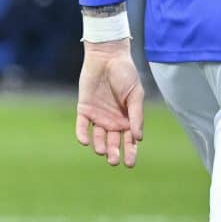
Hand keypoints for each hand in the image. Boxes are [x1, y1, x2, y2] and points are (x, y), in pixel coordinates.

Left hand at [75, 39, 144, 168]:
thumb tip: (138, 138)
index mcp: (127, 120)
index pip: (129, 141)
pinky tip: (85, 142)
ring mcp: (98, 116)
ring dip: (100, 146)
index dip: (130, 153)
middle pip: (113, 143)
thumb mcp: (136, 95)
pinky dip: (82, 134)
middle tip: (114, 161)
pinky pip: (82, 126)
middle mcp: (113, 121)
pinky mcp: (84, 109)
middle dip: (114, 153)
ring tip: (102, 151)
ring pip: (98, 137)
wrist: (108, 58)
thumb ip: (136, 116)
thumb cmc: (126, 75)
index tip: (130, 164)